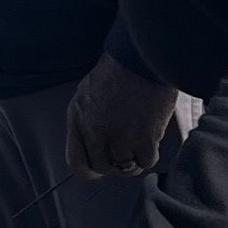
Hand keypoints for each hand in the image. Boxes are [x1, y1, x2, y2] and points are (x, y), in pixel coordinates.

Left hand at [65, 52, 179, 179]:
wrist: (142, 57)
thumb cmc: (116, 71)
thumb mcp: (86, 93)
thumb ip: (85, 122)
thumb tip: (92, 147)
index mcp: (78, 119)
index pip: (76, 162)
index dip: (90, 170)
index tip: (100, 169)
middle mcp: (96, 131)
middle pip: (102, 167)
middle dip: (114, 164)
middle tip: (125, 152)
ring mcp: (120, 136)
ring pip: (125, 167)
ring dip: (133, 159)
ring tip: (139, 144)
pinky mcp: (145, 137)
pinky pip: (146, 162)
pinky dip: (149, 156)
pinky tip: (151, 142)